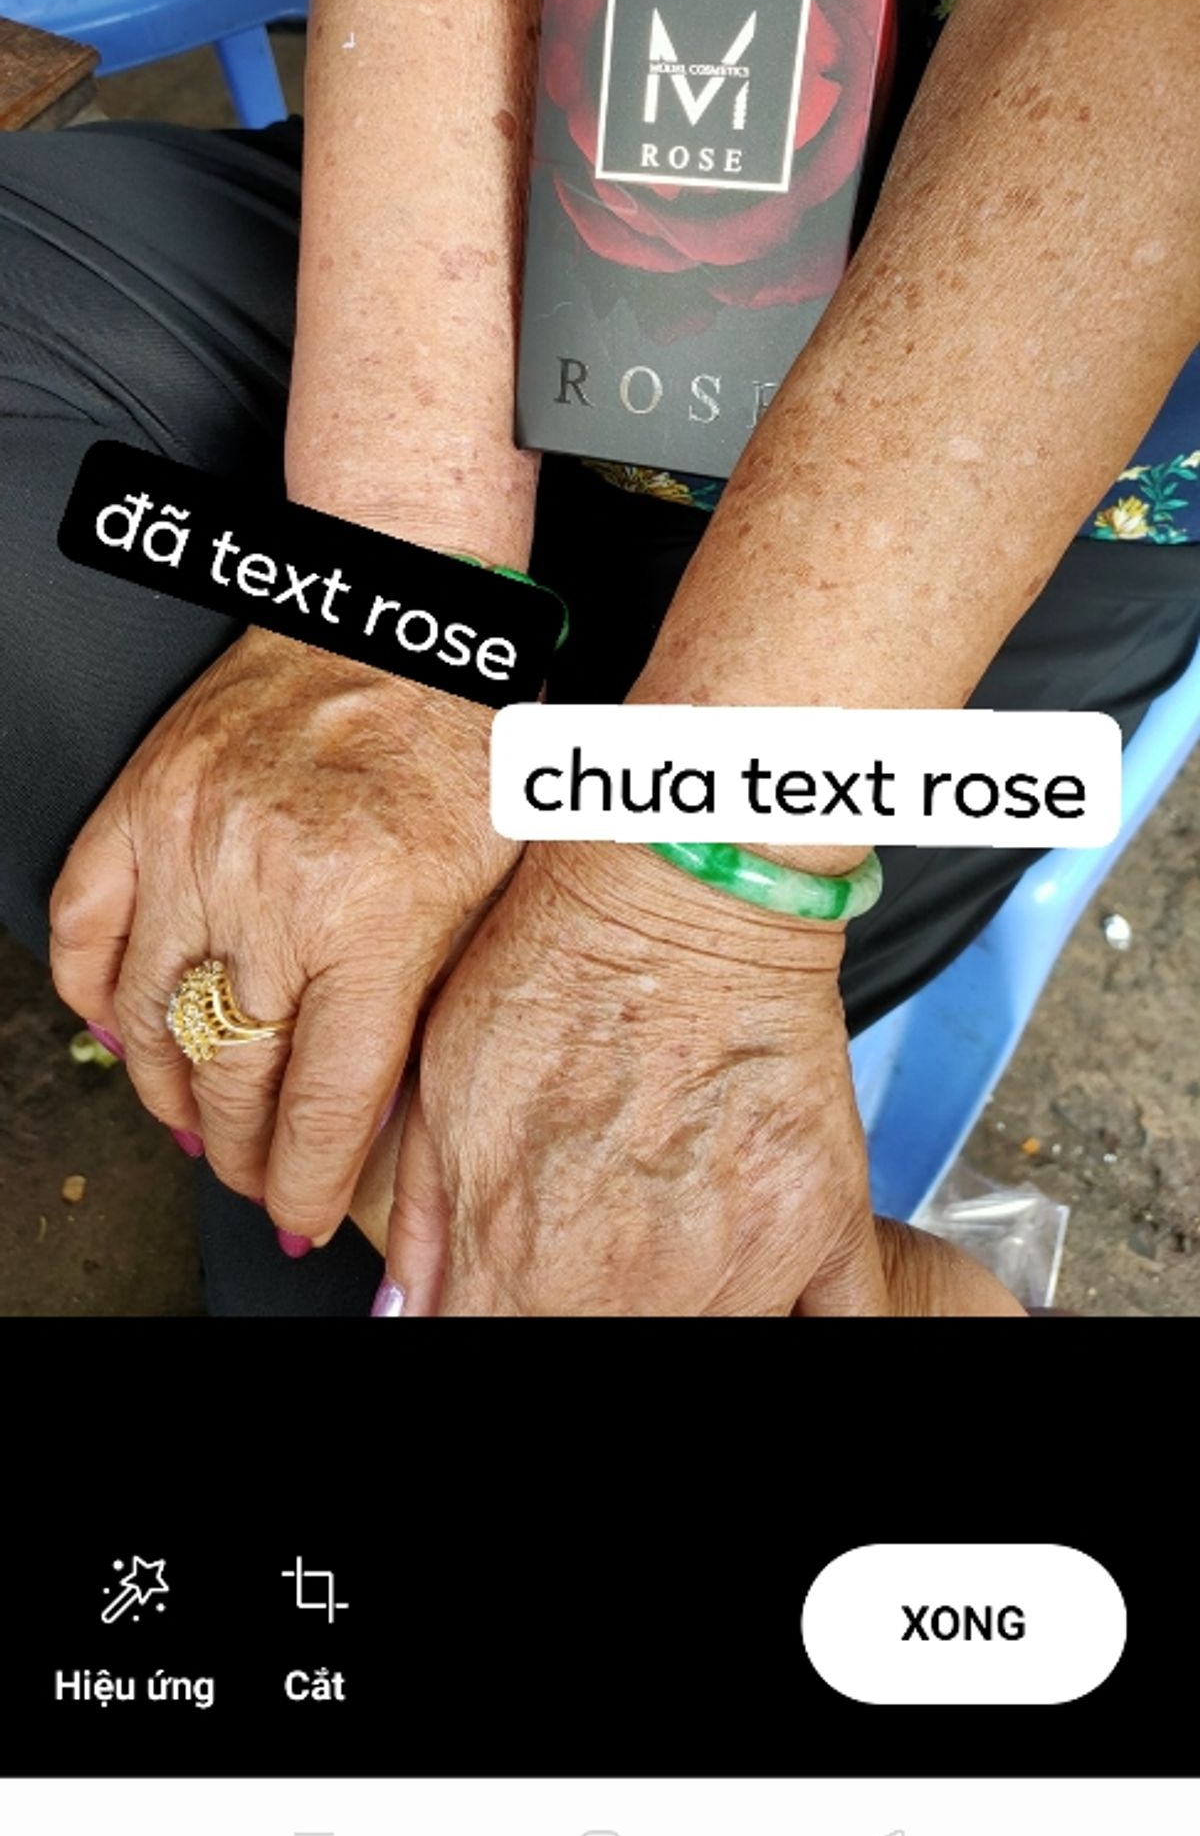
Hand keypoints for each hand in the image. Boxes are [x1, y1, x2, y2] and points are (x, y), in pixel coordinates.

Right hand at [49, 628, 514, 1244]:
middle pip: (232, 1078)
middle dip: (243, 1153)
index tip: (295, 1211)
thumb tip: (396, 1136)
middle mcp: (274, 892)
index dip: (299, 1182)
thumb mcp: (491, 897)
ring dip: (170, 1090)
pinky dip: (97, 994)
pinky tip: (131, 1026)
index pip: (318, 1105)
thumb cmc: (462, 748)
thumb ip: (435, 1012)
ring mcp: (194, 845)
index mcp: (376, 920)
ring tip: (201, 1117)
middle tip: (256, 1173)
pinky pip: (85, 928)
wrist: (397, 624)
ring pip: (149, 1020)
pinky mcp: (144, 803)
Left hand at [376, 839, 892, 1314]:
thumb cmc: (564, 957)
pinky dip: (800, 1322)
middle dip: (573, 1312)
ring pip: (709, 1346)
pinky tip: (756, 1287)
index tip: (501, 1293)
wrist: (685, 886)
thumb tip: (402, 1313)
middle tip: (581, 1253)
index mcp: (522, 1260)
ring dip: (669, 1313)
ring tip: (658, 1252)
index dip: (488, 1318)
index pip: (487, 1348)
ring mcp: (732, 1265)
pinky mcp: (820, 1225)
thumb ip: (425, 1219)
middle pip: (593, 1348)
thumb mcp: (444, 1081)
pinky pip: (835, 1330)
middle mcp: (629, 1285)